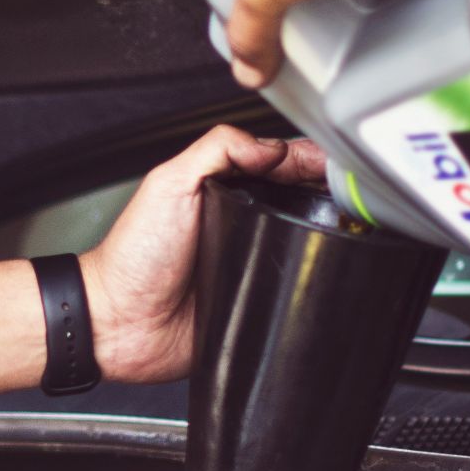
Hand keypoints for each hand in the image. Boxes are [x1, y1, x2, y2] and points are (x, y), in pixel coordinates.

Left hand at [0, 126, 327, 393]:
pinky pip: (294, 291)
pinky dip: (311, 283)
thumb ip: (217, 150)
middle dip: (330, 194)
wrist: (120, 324)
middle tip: (350, 194)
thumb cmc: (133, 258)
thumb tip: (271, 146)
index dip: (310, 160)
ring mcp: (252, 263)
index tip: (334, 163)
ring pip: (306, 243)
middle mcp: (242, 224)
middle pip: (302, 201)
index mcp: (224, 190)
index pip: (279, 164)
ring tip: (349, 228)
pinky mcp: (258, 302)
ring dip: (329, 236)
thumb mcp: (169, 184)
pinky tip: (326, 271)